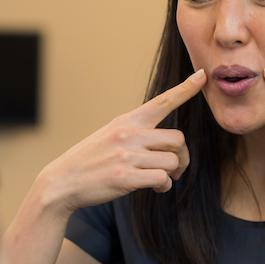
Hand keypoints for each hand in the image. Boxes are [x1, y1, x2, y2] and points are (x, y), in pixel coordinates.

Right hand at [43, 69, 205, 213]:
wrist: (61, 181)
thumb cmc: (90, 160)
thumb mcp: (110, 135)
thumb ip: (137, 134)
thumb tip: (168, 147)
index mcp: (126, 121)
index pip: (162, 101)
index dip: (185, 89)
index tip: (203, 75)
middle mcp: (128, 134)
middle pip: (177, 139)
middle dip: (182, 156)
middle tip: (174, 167)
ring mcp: (126, 156)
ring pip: (172, 161)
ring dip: (172, 174)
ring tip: (160, 179)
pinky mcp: (124, 178)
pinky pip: (162, 179)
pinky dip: (163, 186)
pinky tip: (154, 188)